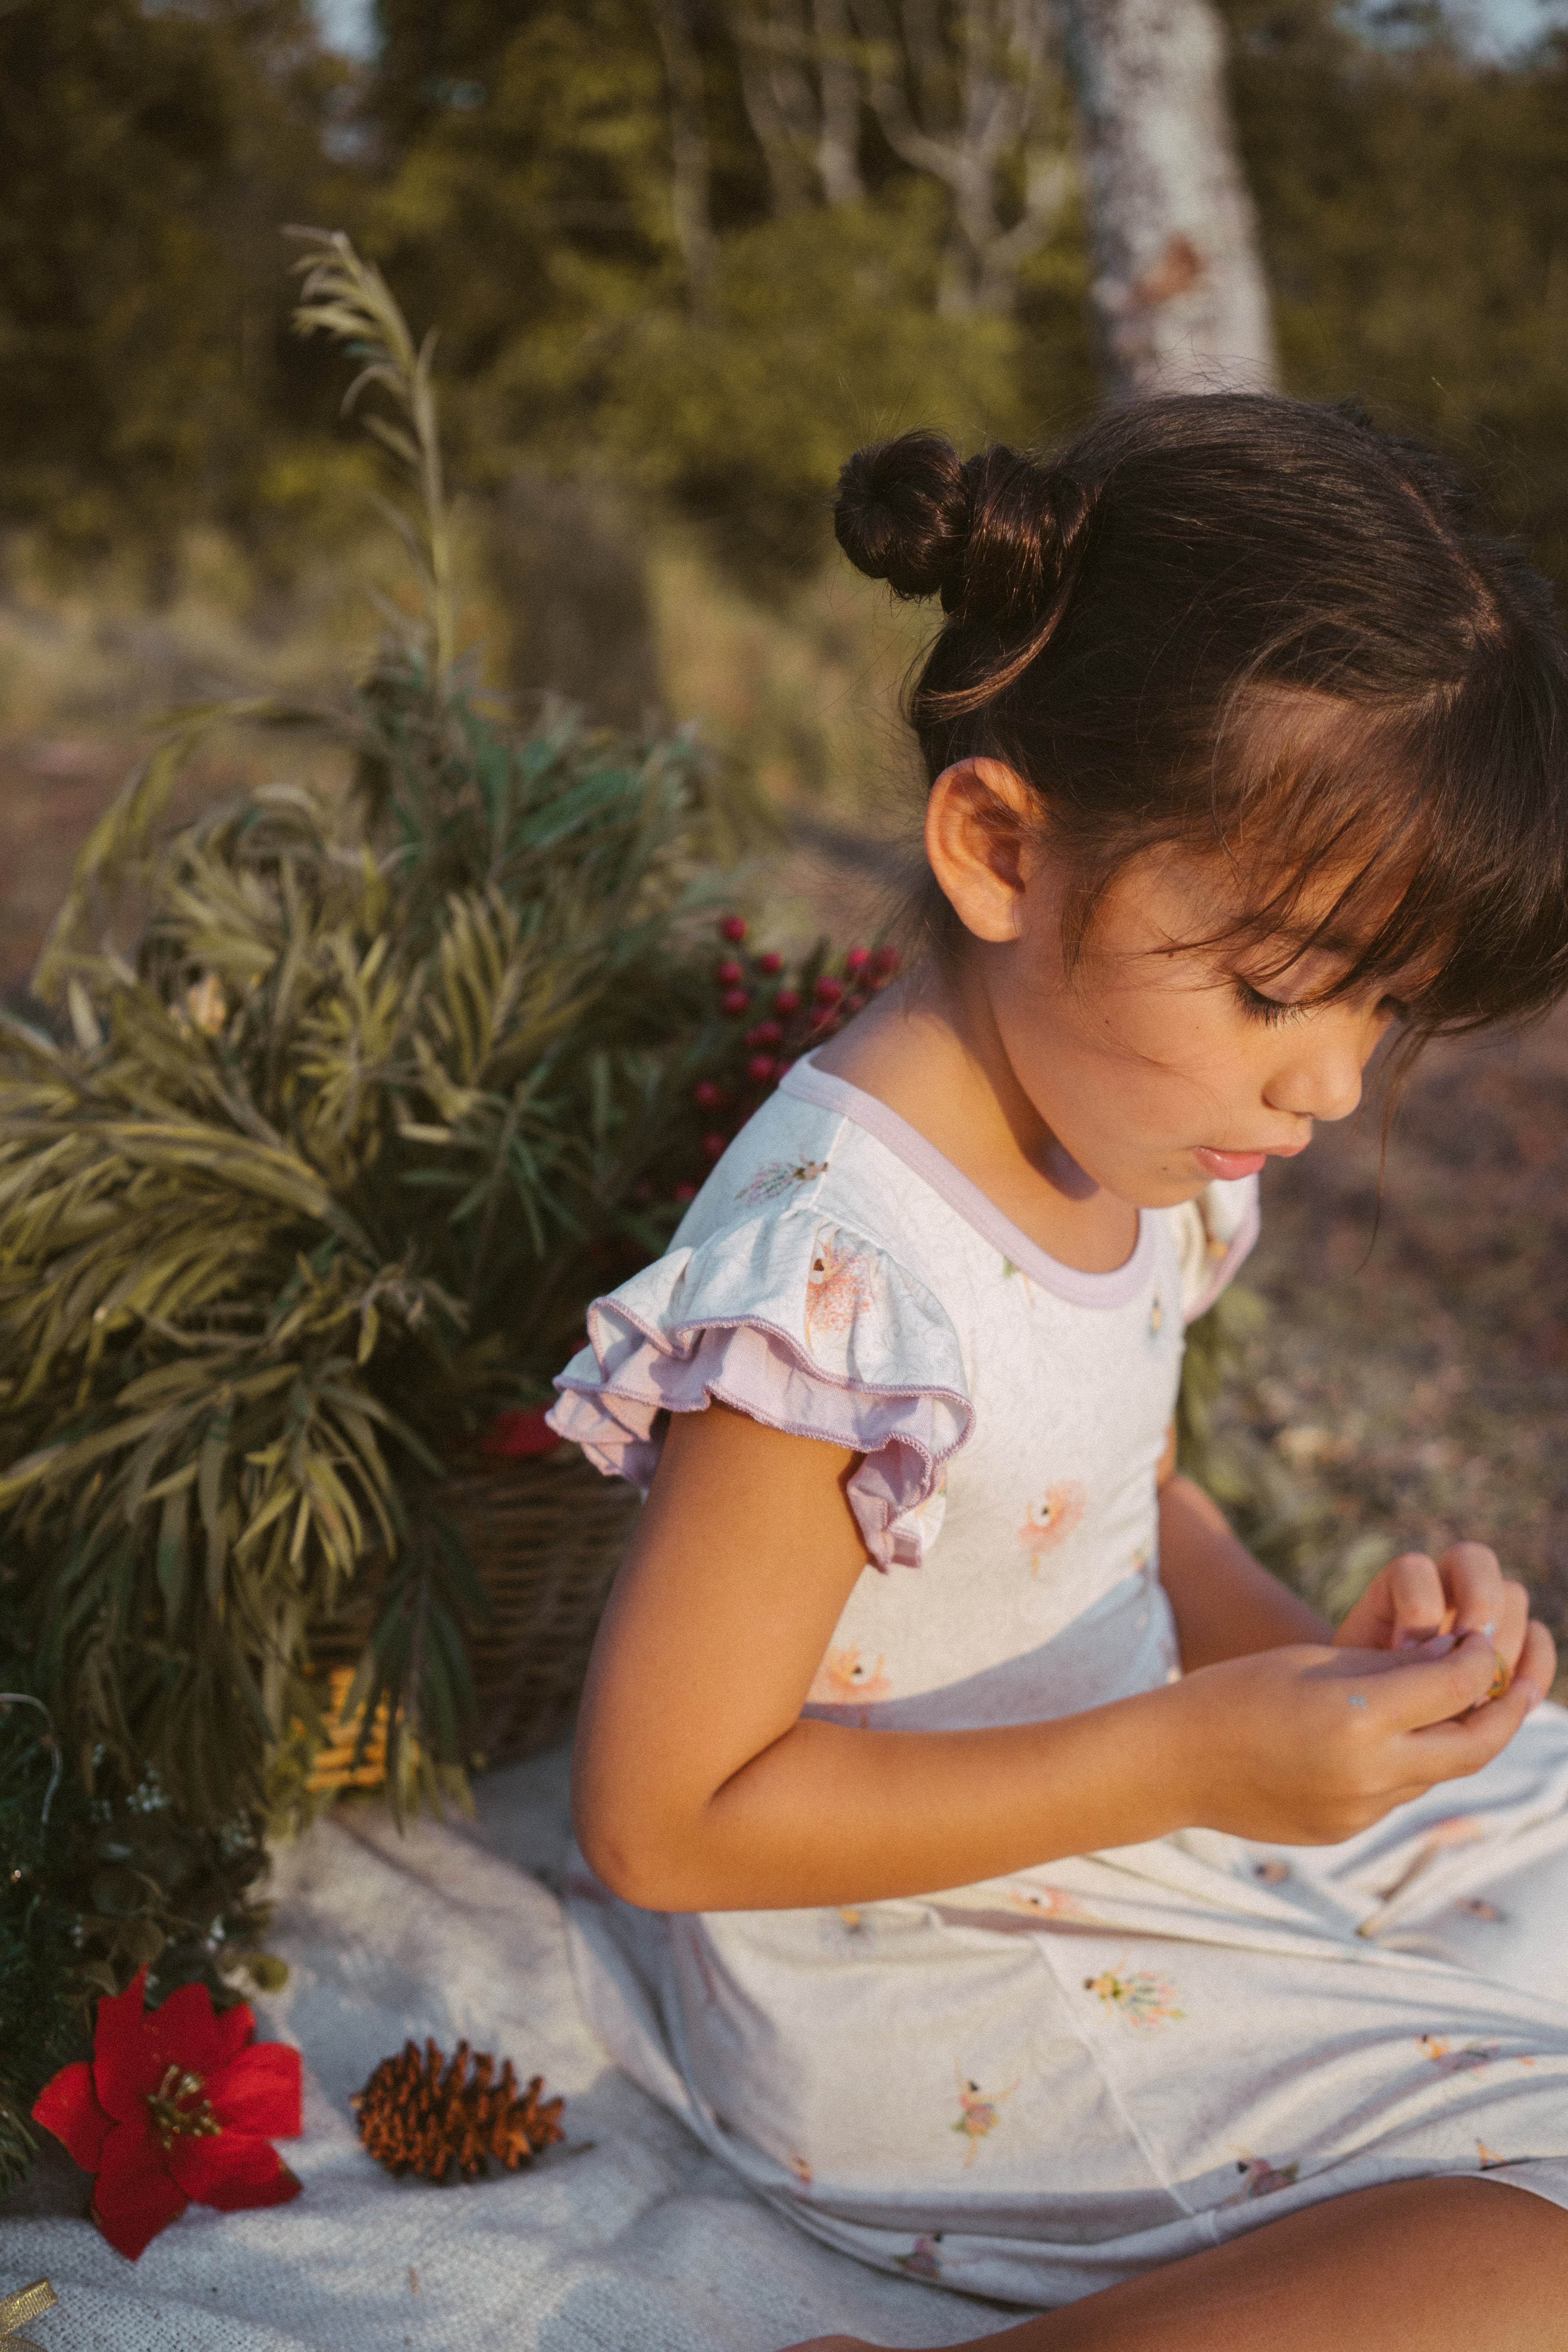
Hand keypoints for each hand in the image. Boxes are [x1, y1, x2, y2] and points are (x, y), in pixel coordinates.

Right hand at [1168, 1630, 1544, 1845]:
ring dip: (1456, 1738)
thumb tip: (1451, 1664)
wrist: (1174, 1762)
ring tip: (1464, 1705)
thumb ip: (1387, 1668)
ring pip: (1437, 1772)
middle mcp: (1368, 1773)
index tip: (1486, 1639)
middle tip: (1521, 1682)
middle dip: (1507, 1711)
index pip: (1456, 1686)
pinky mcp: (1345, 1829)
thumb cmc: (1237, 1692)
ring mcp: (1359, 1810)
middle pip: (1474, 1747)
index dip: (1482, 1659)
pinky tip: (1394, 1738)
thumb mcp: (1314, 1660)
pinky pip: (1396, 1793)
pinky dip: (1409, 1762)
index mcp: (1357, 1718)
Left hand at [1335, 1541, 1553, 1694]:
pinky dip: (1535, 1668)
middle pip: (1475, 1558)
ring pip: (1513, 1595)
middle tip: (1462, 1650)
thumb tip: (1428, 1648)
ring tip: (1477, 1692)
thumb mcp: (1361, 1676)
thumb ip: (1388, 1659)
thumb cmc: (1367, 1696)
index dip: (1417, 1607)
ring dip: (1502, 1642)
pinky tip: (1514, 1699)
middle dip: (1476, 1603)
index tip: (1402, 1651)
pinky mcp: (1514, 1646)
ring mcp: (1485, 1611)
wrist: (1387, 1724)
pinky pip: (1539, 1641)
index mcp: (1401, 1587)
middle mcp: (1446, 1587)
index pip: (1414, 1567)